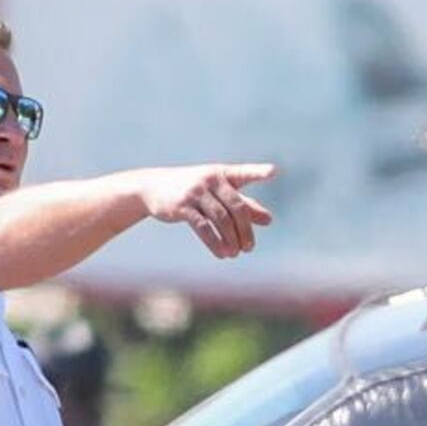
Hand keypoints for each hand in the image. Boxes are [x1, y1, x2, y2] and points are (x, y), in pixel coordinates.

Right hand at [137, 163, 277, 259]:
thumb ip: (244, 204)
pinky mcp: (182, 206)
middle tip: (249, 248)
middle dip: (245, 230)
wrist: (153, 187)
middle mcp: (210, 179)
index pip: (243, 173)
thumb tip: (270, 220)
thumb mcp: (218, 194)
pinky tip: (222, 254)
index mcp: (222, 174)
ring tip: (235, 254)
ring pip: (221, 219)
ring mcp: (195, 191)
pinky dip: (215, 242)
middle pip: (236, 207)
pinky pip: (203, 227)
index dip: (257, 172)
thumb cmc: (193, 190)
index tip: (273, 172)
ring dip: (231, 239)